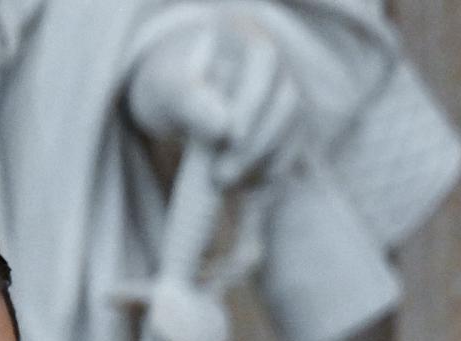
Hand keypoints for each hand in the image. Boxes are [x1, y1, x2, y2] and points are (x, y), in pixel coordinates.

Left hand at [126, 18, 302, 184]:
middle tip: (221, 175)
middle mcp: (276, 64)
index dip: (253, 100)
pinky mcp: (292, 129)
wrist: (180, 102)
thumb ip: (188, 100)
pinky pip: (293, 152)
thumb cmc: (170, 88)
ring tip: (225, 182)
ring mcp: (289, 96)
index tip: (230, 136)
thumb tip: (222, 126)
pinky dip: (271, 173)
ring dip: (264, 161)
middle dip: (256, 143)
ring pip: (294, 129)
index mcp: (243, 35)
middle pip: (285, 101)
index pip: (262, 60)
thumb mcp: (166, 88)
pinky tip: (244, 185)